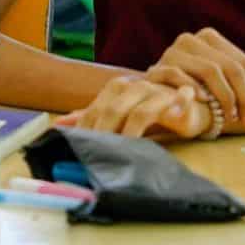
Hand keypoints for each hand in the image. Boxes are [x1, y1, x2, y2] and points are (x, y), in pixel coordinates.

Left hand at [58, 75, 206, 139]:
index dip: (87, 131)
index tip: (78, 151)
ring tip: (123, 152)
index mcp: (116, 89)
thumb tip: (59, 125)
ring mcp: (157, 92)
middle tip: (98, 157)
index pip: (95, 111)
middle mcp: (135, 87)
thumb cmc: (149, 111)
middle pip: (113, 111)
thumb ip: (91, 117)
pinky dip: (172, 113)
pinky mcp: (179, 99)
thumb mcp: (118, 114)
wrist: (186, 104)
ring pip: (139, 113)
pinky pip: (173, 107)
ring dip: (129, 135)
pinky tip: (165, 127)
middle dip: (104, 135)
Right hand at [149, 28, 244, 126]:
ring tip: (231, 117)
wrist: (156, 95)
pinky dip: (196, 90)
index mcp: (209, 37)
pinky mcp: (157, 67)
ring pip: (211, 70)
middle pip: (231, 67)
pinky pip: (181, 76)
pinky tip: (206, 103)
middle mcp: (191, 39)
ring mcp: (172, 51)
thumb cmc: (195, 88)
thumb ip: (243, 73)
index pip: (244, 62)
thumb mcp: (221, 80)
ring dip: (226, 98)